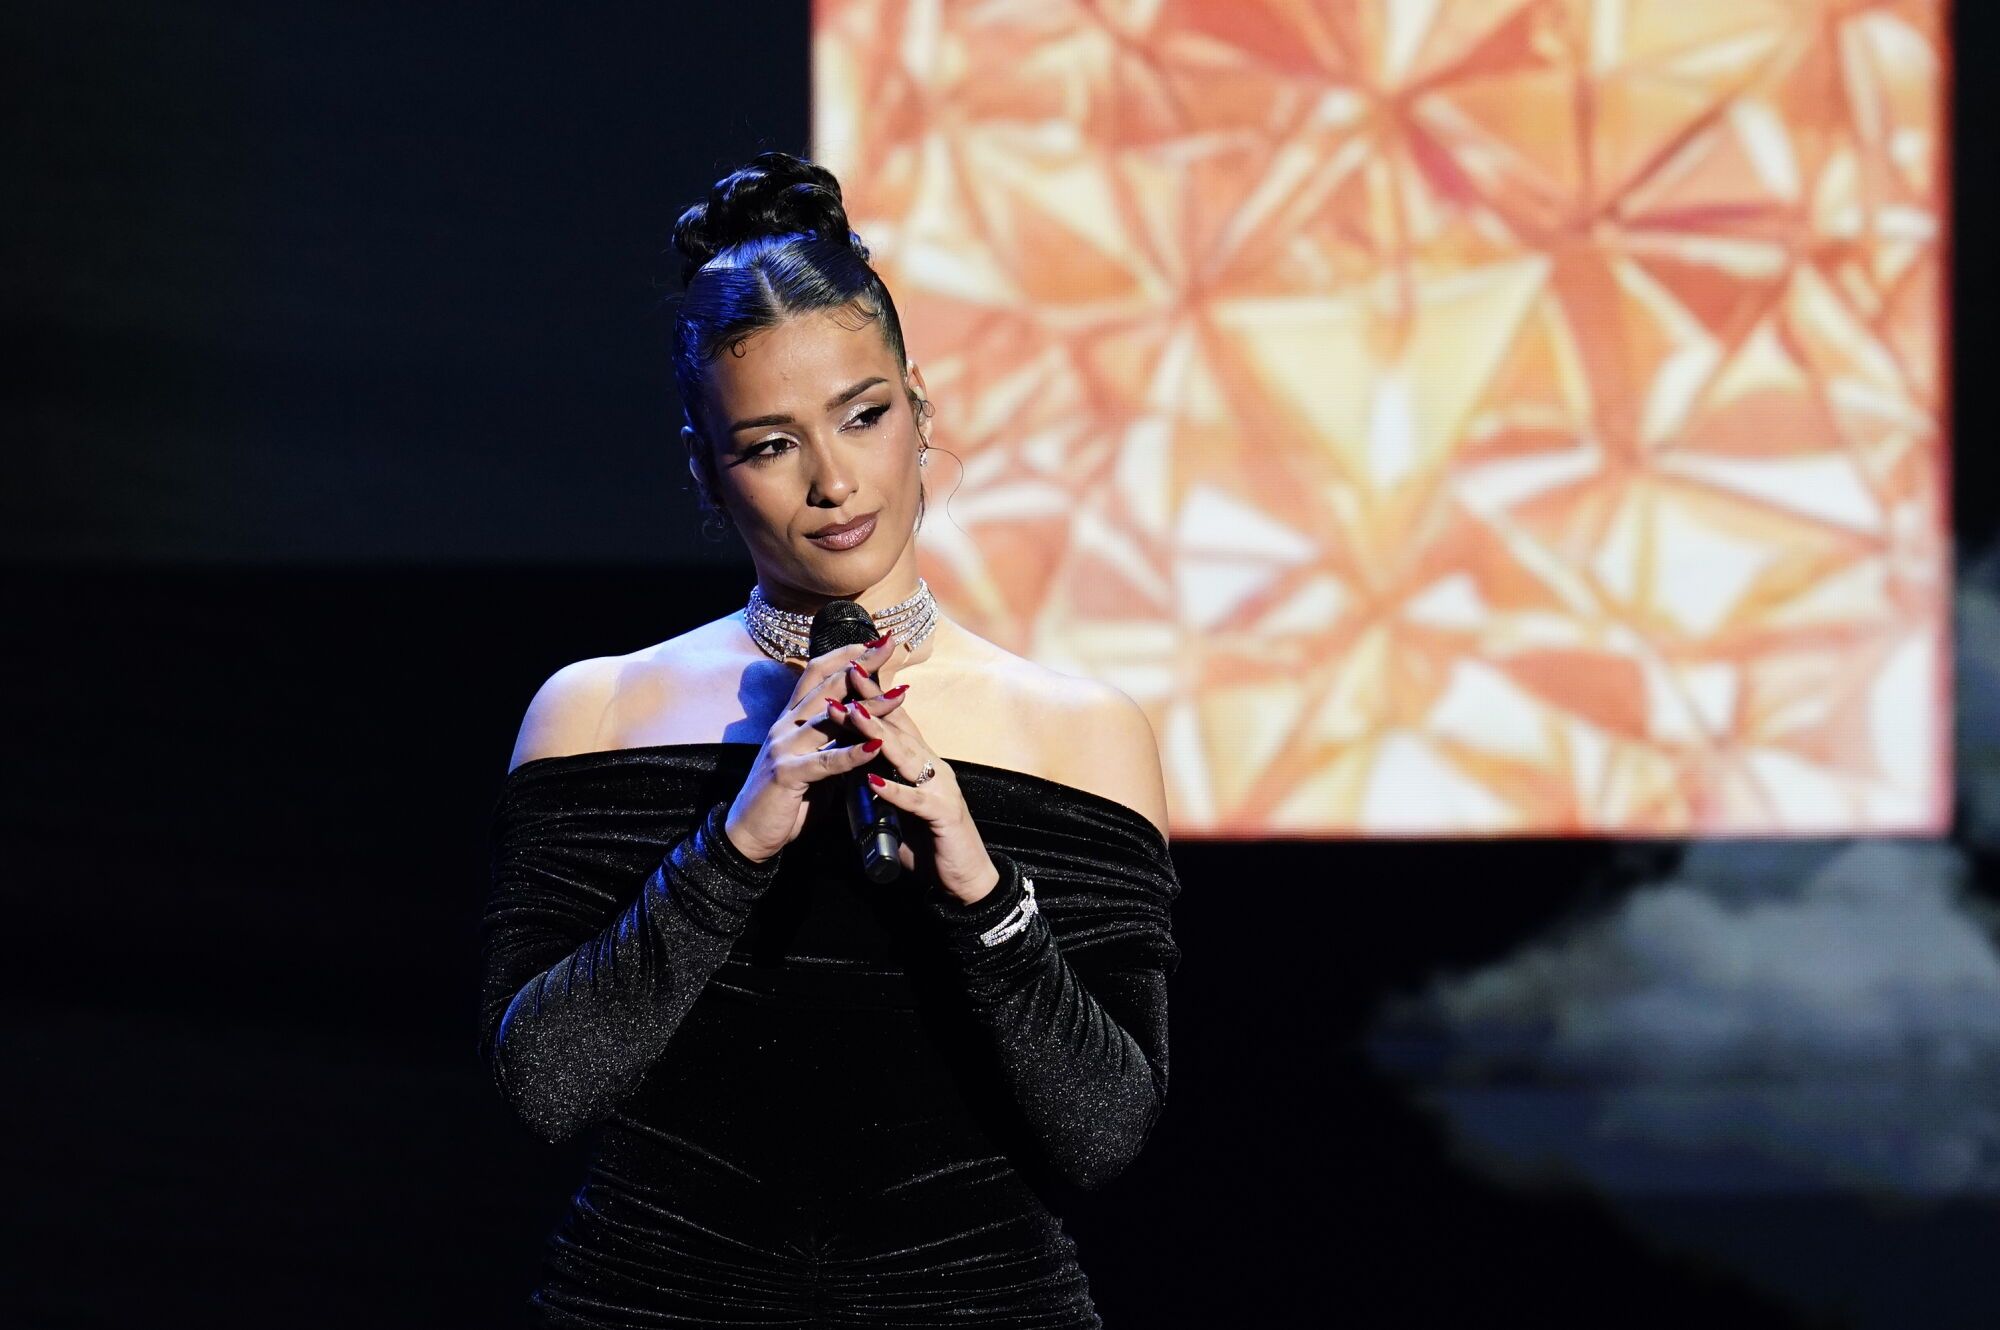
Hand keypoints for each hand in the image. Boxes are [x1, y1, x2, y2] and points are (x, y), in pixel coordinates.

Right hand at [722, 634, 902, 862]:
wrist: (748, 834)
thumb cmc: (785, 799)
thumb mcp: (813, 763)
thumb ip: (833, 742)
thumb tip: (866, 727)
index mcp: (792, 719)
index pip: (818, 674)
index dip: (847, 654)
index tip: (878, 642)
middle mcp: (786, 725)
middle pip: (827, 685)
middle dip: (861, 663)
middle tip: (890, 645)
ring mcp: (784, 747)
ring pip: (831, 719)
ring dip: (869, 707)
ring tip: (900, 695)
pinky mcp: (787, 774)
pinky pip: (826, 761)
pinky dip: (853, 753)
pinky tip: (876, 745)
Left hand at [834, 662, 1001, 905]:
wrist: (964, 878)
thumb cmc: (929, 841)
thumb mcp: (898, 806)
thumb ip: (879, 785)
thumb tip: (852, 767)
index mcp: (921, 763)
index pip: (895, 722)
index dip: (872, 697)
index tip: (847, 671)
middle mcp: (933, 767)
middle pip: (898, 729)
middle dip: (870, 702)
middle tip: (847, 675)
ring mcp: (941, 789)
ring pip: (906, 756)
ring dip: (877, 734)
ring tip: (852, 714)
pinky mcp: (944, 815)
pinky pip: (916, 800)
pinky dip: (894, 790)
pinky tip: (873, 780)